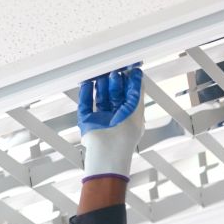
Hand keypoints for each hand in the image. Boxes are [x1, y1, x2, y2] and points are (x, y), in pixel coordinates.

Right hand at [78, 64, 144, 181]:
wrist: (107, 155)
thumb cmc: (125, 137)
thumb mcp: (136, 110)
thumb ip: (137, 93)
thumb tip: (138, 76)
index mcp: (129, 115)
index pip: (129, 94)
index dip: (128, 82)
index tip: (127, 68)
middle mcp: (116, 116)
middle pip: (114, 94)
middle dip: (114, 82)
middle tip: (112, 70)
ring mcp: (101, 119)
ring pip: (101, 97)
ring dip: (101, 85)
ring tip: (100, 74)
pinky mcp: (88, 121)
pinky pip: (85, 104)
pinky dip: (85, 93)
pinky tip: (87, 83)